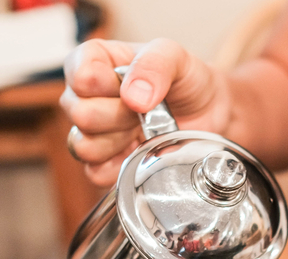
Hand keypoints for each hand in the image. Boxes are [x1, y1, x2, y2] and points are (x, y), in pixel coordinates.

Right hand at [61, 38, 231, 186]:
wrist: (207, 112)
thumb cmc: (185, 79)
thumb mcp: (176, 57)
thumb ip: (154, 65)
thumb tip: (133, 97)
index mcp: (92, 61)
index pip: (80, 76)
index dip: (108, 85)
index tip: (133, 86)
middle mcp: (84, 96)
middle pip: (80, 114)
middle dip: (121, 115)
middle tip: (147, 110)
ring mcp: (91, 132)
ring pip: (84, 146)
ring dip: (121, 141)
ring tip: (145, 129)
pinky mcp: (104, 163)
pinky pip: (96, 173)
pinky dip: (123, 166)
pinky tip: (142, 150)